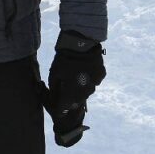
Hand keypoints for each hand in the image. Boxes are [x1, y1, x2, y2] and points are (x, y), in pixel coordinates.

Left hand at [47, 32, 105, 146]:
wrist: (81, 44)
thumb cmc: (63, 60)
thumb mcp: (54, 74)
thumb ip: (54, 88)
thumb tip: (56, 95)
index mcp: (71, 95)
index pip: (63, 109)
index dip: (58, 108)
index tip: (56, 106)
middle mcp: (85, 94)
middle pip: (76, 101)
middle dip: (69, 98)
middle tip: (65, 88)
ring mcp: (95, 85)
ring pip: (86, 91)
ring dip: (80, 87)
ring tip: (75, 76)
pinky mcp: (101, 76)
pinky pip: (93, 81)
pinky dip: (88, 78)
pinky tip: (84, 69)